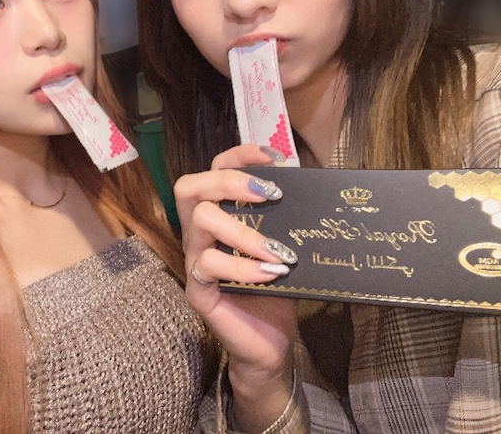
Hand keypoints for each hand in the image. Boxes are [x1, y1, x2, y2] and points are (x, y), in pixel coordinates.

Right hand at [174, 144, 297, 429]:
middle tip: (270, 195)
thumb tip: (311, 185)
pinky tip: (272, 274)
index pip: (213, 170)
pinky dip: (243, 267)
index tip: (273, 158)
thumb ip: (285, 218)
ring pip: (199, 221)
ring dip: (244, 231)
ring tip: (278, 250)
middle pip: (190, 187)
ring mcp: (195, 260)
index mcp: (219, 215)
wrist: (271, 344)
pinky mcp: (198, 289)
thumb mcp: (283, 245)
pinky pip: (209, 265)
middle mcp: (199, 232)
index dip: (238, 156)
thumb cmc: (276, 290)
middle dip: (230, 182)